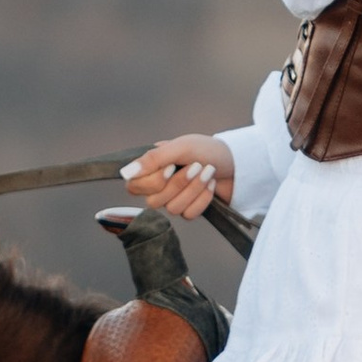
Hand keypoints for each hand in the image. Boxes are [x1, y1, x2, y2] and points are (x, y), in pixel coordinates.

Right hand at [120, 132, 235, 221]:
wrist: (237, 162)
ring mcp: (174, 199)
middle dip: (179, 184)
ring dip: (194, 190)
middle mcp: (159, 185)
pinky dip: (203, 199)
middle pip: (154, 201)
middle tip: (197, 166)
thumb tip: (125, 172)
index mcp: (152, 168)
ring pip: (173, 209)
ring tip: (209, 172)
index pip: (134, 186)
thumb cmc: (207, 149)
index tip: (170, 168)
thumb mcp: (180, 147)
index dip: (152, 182)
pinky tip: (212, 185)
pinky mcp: (190, 209)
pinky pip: (188, 214)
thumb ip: (153, 159)